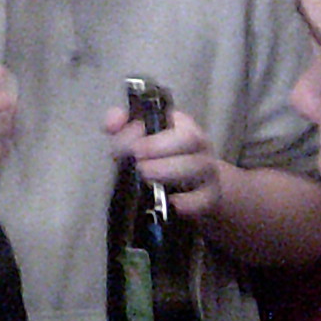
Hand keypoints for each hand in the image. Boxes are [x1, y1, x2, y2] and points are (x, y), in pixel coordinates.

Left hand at [107, 101, 222, 220]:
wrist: (197, 186)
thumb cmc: (164, 157)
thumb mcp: (143, 139)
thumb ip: (123, 126)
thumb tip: (110, 124)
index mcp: (182, 125)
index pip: (172, 118)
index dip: (151, 129)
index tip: (130, 145)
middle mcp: (198, 146)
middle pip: (190, 139)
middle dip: (159, 147)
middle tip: (136, 159)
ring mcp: (207, 171)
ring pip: (198, 167)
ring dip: (168, 170)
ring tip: (145, 175)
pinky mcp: (210, 198)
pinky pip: (204, 199)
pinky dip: (188, 202)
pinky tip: (170, 202)